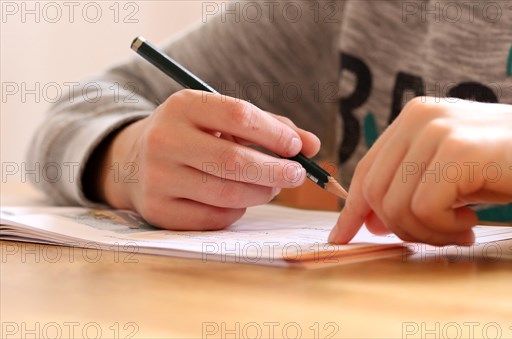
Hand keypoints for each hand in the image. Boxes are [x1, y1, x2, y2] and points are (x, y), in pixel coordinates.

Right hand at [96, 90, 319, 229]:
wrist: (135, 161)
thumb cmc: (194, 136)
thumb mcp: (222, 120)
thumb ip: (269, 127)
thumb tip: (313, 146)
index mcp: (183, 105)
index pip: (238, 116)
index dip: (275, 134)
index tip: (298, 147)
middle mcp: (165, 139)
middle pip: (234, 161)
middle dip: (276, 171)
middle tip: (298, 175)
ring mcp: (158, 177)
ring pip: (227, 194)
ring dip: (262, 193)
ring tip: (273, 186)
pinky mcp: (159, 210)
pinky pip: (214, 218)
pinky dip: (237, 211)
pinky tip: (240, 200)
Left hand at [329, 97, 511, 245]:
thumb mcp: (450, 171)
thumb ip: (409, 185)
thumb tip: (371, 219)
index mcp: (413, 118)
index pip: (367, 170)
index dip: (352, 208)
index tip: (342, 236)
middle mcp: (419, 117)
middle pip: (375, 191)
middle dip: (399, 227)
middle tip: (436, 235)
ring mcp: (437, 131)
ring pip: (396, 204)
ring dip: (426, 231)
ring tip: (460, 227)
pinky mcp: (458, 151)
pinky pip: (425, 209)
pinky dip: (444, 229)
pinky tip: (471, 221)